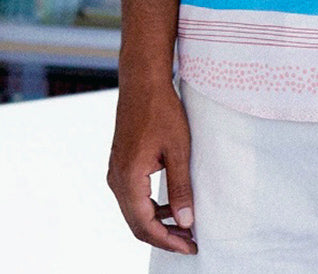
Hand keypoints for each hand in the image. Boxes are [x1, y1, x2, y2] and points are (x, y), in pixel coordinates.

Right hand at [107, 81, 197, 254]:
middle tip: (189, 242)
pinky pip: (132, 197)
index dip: (168, 241)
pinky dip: (150, 207)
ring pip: (133, 211)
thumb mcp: (178, 149)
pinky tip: (170, 204)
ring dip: (156, 222)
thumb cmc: (162, 110)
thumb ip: (180, 187)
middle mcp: (116, 179)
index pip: (145, 225)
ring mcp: (115, 172)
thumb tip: (185, 222)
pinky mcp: (120, 164)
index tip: (190, 246)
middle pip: (136, 224)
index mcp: (129, 179)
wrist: (142, 82)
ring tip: (183, 226)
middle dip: (163, 237)